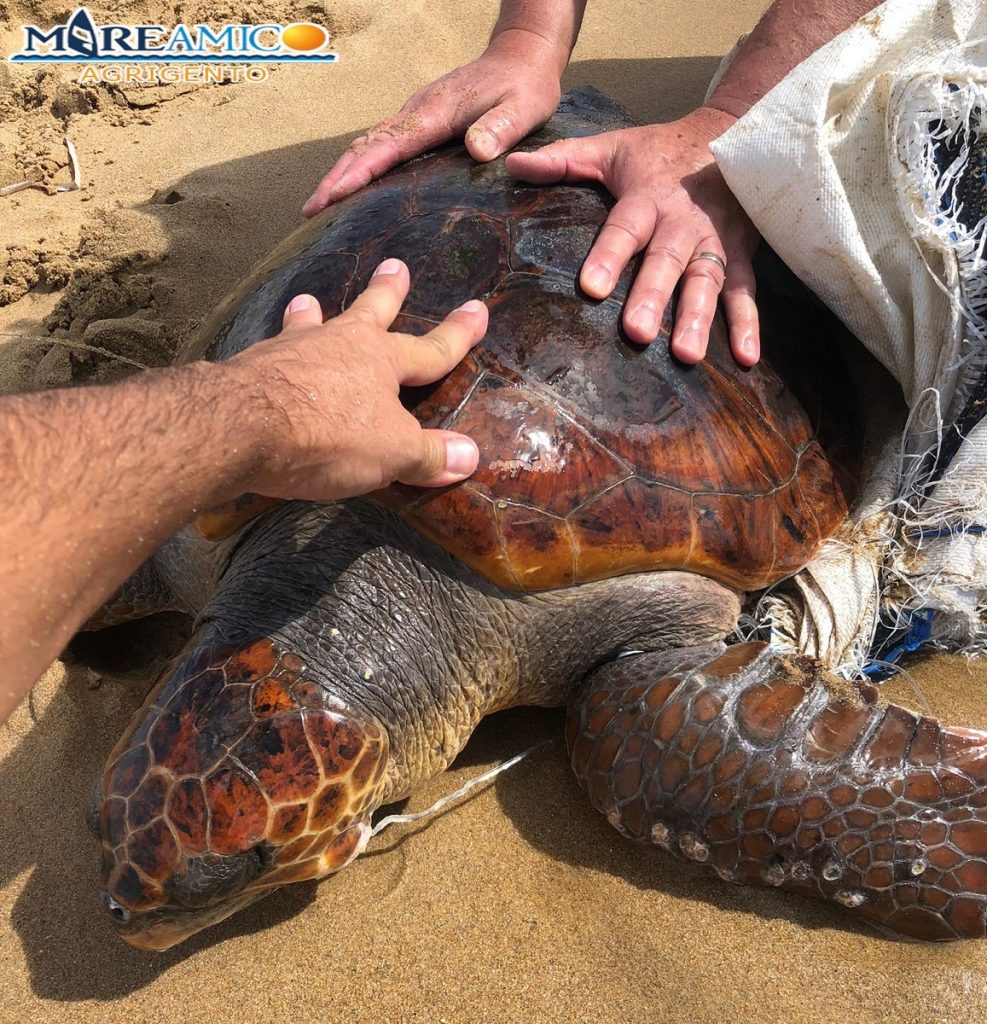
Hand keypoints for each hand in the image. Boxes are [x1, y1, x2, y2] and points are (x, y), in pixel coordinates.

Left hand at [230, 258, 487, 499]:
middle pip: (370, 312)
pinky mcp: (252, 368)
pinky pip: (271, 352)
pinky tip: (265, 351)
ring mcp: (292, 351)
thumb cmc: (329, 434)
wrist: (239, 425)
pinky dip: (275, 348)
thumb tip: (471, 455)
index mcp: (381, 359)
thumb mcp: (392, 453)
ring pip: (310, 325)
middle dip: (387, 292)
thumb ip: (430, 455)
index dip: (457, 334)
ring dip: (313, 313)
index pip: (432, 349)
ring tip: (308, 299)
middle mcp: (339, 344)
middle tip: (395, 265)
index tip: (477, 308)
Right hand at [302, 32, 562, 216]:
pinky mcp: (418, 119)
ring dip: (342, 172)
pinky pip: (380, 143)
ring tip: (319, 204)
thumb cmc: (525, 86)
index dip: (358, 173)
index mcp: (436, 115)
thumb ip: (501, 129)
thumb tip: (476, 150)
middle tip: (310, 210)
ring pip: (368, 144)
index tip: (332, 196)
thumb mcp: (524, 109)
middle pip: (366, 147)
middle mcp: (416, 113)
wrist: (521, 55)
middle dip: (336, 178)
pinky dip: (360, 164)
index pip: (388, 148)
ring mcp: (414, 114)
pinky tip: (351, 183)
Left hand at [506, 106, 760, 364]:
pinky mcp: (740, 255)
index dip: (609, 256)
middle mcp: (683, 222)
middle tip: (637, 333)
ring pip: (708, 280)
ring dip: (698, 317)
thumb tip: (510, 164)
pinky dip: (749, 324)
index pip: (624, 229)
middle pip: (666, 261)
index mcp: (648, 198)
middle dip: (653, 296)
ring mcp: (715, 241)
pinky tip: (746, 359)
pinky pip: (745, 291)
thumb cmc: (659, 150)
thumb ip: (563, 160)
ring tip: (686, 354)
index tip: (592, 288)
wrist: (733, 130)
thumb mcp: (612, 147)